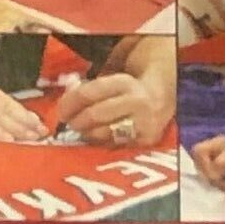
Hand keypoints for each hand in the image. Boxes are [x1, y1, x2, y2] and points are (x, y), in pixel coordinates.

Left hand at [55, 73, 170, 147]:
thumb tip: (67, 92)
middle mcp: (136, 102)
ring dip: (87, 134)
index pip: (89, 93)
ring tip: (81, 131)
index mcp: (124, 82)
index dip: (70, 103)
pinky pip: (116, 145)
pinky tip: (97, 139)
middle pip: (95, 115)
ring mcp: (143, 124)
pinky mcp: (147, 141)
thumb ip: (90, 85)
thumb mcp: (112, 78)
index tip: (61, 111)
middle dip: (77, 121)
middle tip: (69, 123)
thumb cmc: (129, 87)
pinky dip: (102, 143)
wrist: (163, 97)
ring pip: (105, 134)